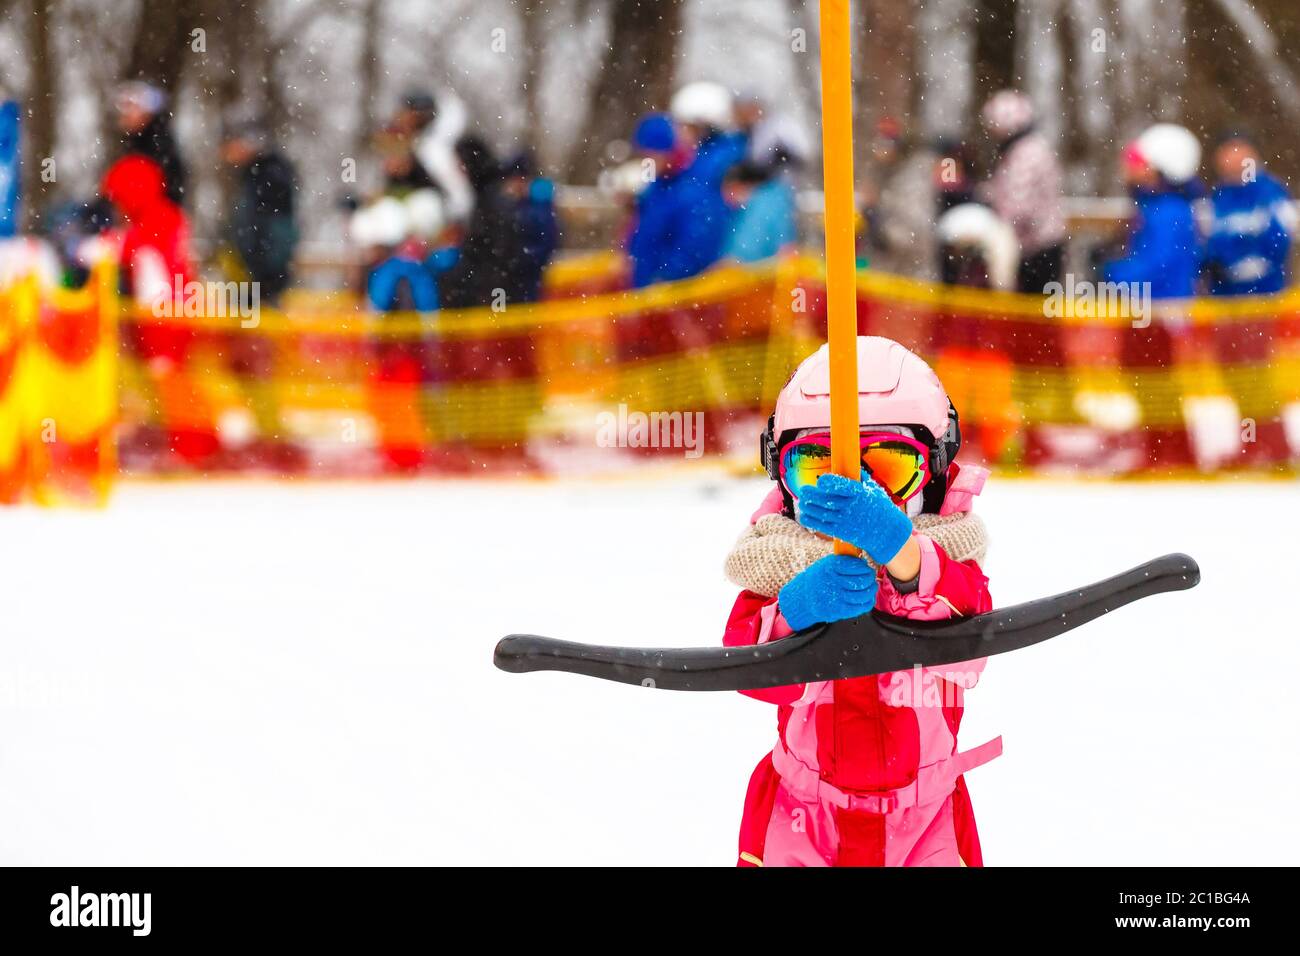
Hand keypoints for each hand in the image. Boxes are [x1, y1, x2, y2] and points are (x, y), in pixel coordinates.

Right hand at [778, 554, 878, 630]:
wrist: (803, 597)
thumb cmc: (818, 579)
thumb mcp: (827, 564)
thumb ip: (844, 562)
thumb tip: (863, 563)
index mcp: (831, 566)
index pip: (857, 566)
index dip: (864, 567)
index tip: (866, 568)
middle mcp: (834, 581)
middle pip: (862, 581)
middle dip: (870, 579)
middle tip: (871, 578)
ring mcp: (836, 596)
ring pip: (863, 594)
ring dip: (871, 590)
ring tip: (871, 587)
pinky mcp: (839, 610)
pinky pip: (860, 607)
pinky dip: (868, 602)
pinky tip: (867, 598)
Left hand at [796, 473, 912, 564]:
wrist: (888, 533)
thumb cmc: (881, 507)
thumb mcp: (874, 489)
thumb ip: (860, 477)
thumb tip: (848, 463)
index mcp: (860, 493)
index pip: (842, 486)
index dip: (829, 483)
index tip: (820, 481)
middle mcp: (852, 506)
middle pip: (826, 499)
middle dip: (811, 494)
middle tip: (803, 490)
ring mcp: (846, 520)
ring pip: (821, 513)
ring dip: (808, 507)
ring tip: (801, 502)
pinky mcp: (842, 532)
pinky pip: (822, 526)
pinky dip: (811, 520)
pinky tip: (804, 515)